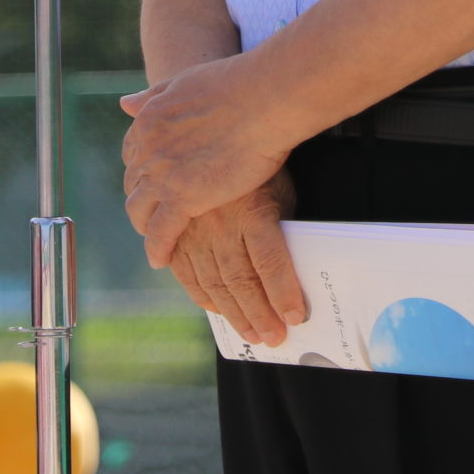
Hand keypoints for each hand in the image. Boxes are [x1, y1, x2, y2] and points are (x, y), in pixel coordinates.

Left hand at [121, 57, 296, 267]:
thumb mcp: (184, 81)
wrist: (261, 99)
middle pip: (134, 183)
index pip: (133, 153)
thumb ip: (155, 95)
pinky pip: (159, 233)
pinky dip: (157, 248)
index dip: (143, 169)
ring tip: (155, 241)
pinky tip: (161, 259)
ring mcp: (162, 175)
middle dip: (143, 198)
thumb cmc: (236, 86)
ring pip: (140, 211)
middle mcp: (148, 149)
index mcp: (149, 120)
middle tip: (155, 213)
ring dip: (144, 226)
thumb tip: (125, 103)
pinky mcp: (183, 199)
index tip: (155, 180)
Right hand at [167, 171, 305, 346]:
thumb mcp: (279, 189)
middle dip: (260, 315)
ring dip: (236, 314)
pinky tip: (218, 311)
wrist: (214, 135)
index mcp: (252, 211)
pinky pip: (188, 274)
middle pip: (242, 280)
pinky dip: (204, 297)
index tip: (295, 318)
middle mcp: (221, 224)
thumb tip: (295, 267)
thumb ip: (280, 226)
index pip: (270, 260)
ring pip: (216, 283)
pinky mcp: (178, 235)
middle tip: (274, 338)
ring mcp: (196, 231)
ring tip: (253, 335)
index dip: (283, 292)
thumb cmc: (258, 166)